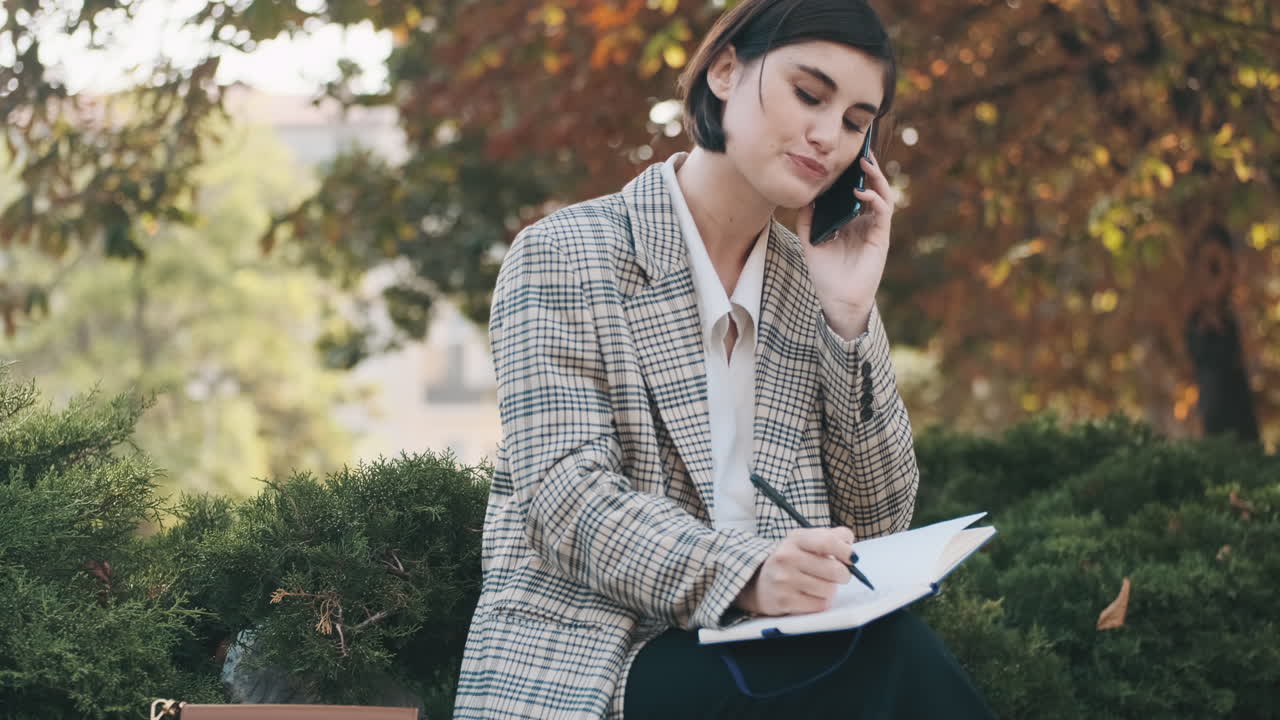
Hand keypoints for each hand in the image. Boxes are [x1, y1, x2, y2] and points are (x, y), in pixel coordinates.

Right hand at [734, 527, 854, 615]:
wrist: (759, 582)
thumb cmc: (791, 560)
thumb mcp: (805, 541)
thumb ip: (830, 536)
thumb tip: (849, 542)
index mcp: (795, 539)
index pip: (827, 542)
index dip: (846, 551)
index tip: (852, 558)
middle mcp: (787, 557)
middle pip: (834, 570)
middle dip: (843, 575)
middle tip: (840, 575)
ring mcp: (784, 580)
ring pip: (829, 590)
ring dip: (830, 590)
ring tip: (820, 585)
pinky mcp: (784, 601)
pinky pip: (819, 605)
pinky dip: (821, 602)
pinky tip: (811, 595)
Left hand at [796, 150, 895, 339]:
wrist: (836, 300)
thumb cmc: (825, 274)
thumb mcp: (810, 242)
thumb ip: (807, 220)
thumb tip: (804, 197)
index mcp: (850, 221)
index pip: (855, 191)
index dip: (853, 174)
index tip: (846, 156)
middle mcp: (864, 222)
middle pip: (871, 188)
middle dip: (868, 169)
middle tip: (861, 151)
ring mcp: (874, 229)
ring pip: (882, 195)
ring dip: (876, 178)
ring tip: (865, 163)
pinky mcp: (880, 238)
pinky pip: (883, 212)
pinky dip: (875, 199)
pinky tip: (860, 192)